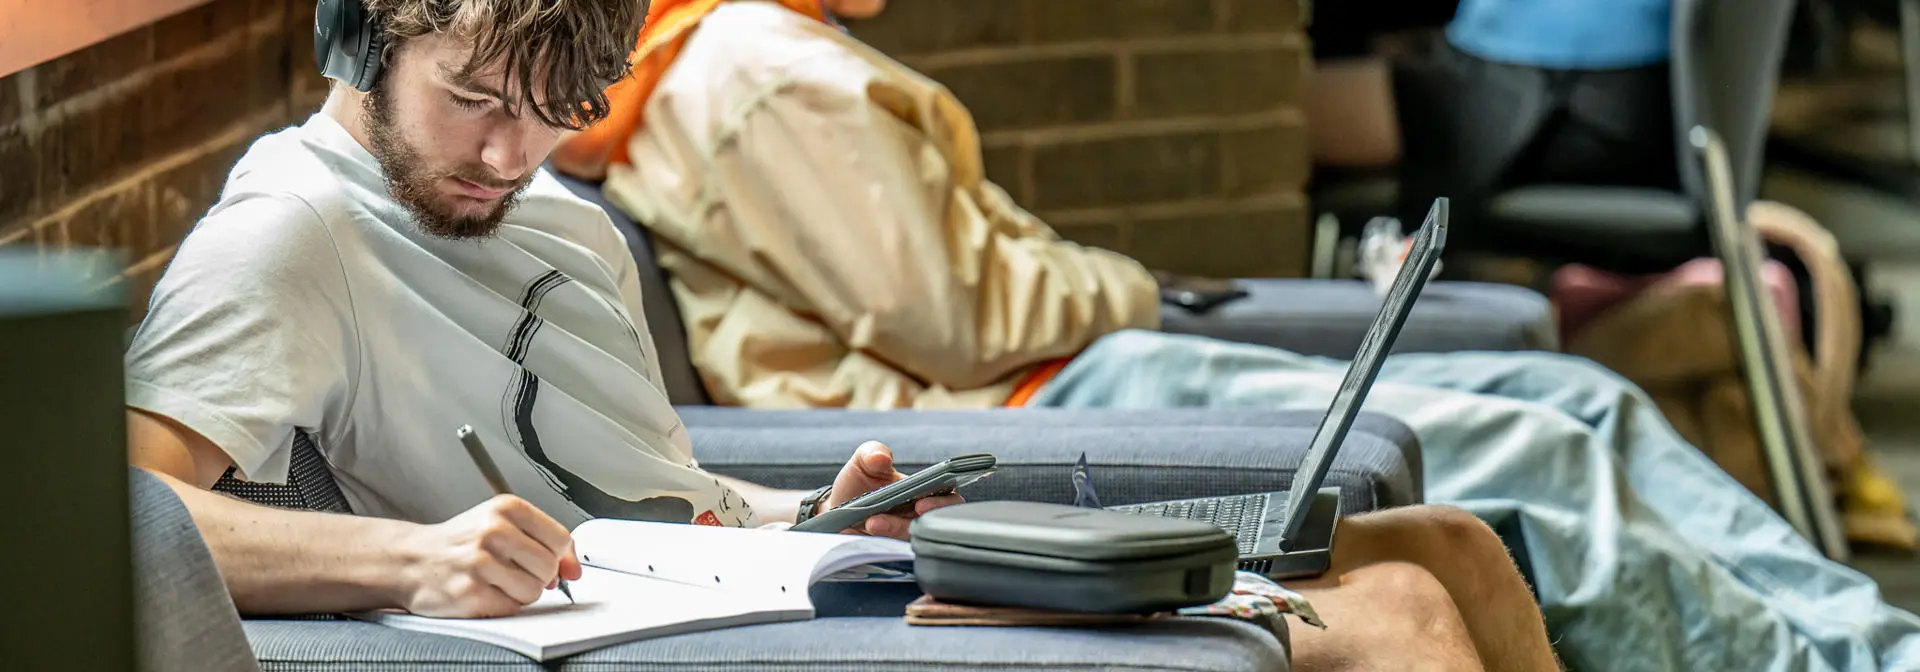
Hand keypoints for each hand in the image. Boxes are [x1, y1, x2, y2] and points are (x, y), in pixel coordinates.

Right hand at [394, 494, 582, 617]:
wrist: (410, 560)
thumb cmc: (460, 544)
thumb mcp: (501, 525)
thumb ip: (544, 541)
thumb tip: (574, 569)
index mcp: (506, 508)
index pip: (560, 538)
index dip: (557, 556)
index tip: (543, 560)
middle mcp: (493, 530)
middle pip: (548, 567)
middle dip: (536, 576)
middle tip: (510, 570)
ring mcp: (480, 562)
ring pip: (533, 590)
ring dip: (518, 593)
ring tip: (494, 581)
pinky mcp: (470, 592)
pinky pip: (511, 607)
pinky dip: (501, 605)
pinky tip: (482, 591)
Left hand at [820, 441, 964, 538]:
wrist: (836, 509)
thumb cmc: (858, 483)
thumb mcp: (863, 461)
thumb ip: (873, 452)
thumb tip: (881, 456)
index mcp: (923, 490)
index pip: (947, 497)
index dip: (942, 503)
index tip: (921, 504)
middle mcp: (919, 514)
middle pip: (932, 523)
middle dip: (915, 523)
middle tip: (896, 515)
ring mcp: (905, 533)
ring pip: (912, 539)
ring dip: (893, 531)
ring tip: (871, 523)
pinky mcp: (890, 549)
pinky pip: (893, 552)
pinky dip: (880, 544)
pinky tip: (863, 534)